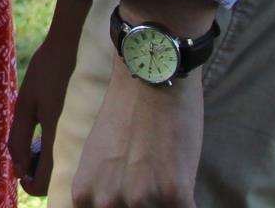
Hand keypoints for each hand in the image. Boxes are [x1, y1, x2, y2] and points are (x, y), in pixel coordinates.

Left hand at [9, 4, 87, 195]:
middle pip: (62, 181)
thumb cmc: (49, 68)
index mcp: (58, 140)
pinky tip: (65, 127)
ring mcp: (94, 136)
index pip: (44, 187)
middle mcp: (80, 144)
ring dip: (60, 161)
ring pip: (76, 167)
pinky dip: (73, 147)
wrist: (81, 41)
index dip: (29, 182)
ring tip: (48, 136)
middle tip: (35, 150)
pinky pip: (87, 151)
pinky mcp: (103, 126)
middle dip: (44, 172)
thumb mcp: (26, 101)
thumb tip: (19, 170)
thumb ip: (19, 138)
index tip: (24, 168)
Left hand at [69, 65, 202, 207]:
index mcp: (85, 194)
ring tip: (170, 179)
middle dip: (148, 204)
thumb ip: (101, 188)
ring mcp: (141, 199)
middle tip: (153, 180)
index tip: (134, 200)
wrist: (151, 78)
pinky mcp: (175, 194)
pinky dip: (189, 203)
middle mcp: (108, 201)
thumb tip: (111, 205)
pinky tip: (188, 190)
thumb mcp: (97, 155)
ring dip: (168, 202)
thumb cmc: (125, 112)